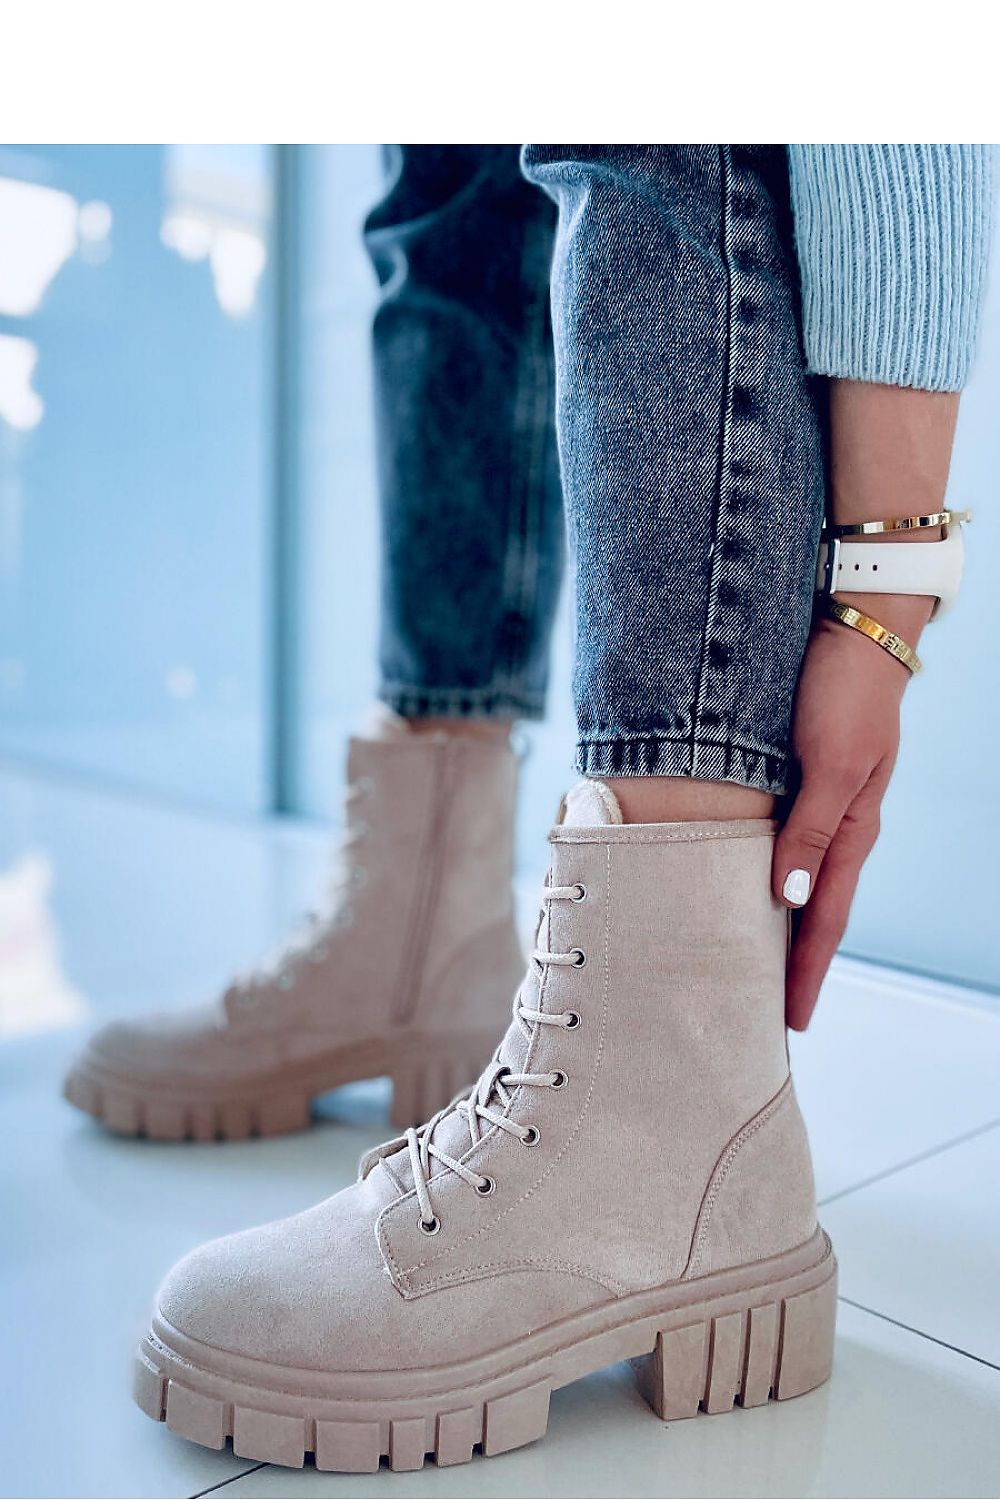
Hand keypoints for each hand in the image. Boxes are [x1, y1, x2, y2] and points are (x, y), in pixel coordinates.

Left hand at [772, 599, 924, 1029]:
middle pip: (807, 911)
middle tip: (761, 1014)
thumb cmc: (843, 691)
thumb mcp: (829, 764)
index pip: (823, 921)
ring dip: (771, 926)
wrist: (850, 626)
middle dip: (790, 965)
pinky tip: (736, 889)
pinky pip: (774, 845)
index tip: (790, 1022)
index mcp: (851, 831)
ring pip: (789, 880)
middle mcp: (834, 826)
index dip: (806, 972)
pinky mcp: (793, 779)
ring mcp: (815, 804)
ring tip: (745, 966)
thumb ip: (810, 830)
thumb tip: (787, 899)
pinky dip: (757, 878)